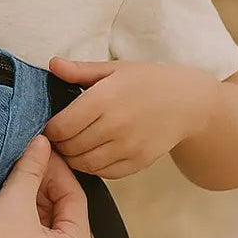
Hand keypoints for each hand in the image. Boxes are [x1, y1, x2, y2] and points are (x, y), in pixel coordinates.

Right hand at [0, 137, 92, 237]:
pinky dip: (25, 227)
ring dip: (33, 205)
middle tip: (24, 162)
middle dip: (43, 187)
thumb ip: (31, 167)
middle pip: (62, 216)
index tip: (39, 148)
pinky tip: (6, 211)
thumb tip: (42, 141)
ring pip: (47, 233)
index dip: (56, 168)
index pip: (75, 198)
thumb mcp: (14, 200)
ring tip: (13, 183)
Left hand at [44, 57, 217, 178]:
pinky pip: (105, 173)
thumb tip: (52, 64)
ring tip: (70, 146)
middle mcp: (116, 126)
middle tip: (56, 138)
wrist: (188, 102)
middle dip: (59, 144)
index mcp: (104, 99)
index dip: (49, 129)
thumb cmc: (147, 81)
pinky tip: (91, 154)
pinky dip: (92, 167)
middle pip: (71, 147)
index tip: (49, 125)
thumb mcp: (113, 69)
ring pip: (85, 164)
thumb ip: (80, 70)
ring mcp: (129, 147)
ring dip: (72, 158)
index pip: (62, 126)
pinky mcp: (139, 162)